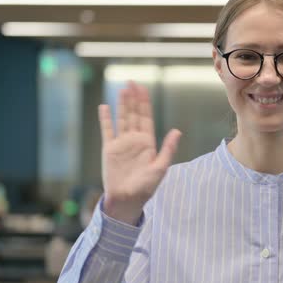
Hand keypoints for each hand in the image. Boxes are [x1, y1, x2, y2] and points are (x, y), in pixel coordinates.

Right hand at [98, 82, 180, 224]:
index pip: (146, 117)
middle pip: (134, 114)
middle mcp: (134, 140)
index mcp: (148, 142)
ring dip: (122, 105)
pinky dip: (105, 119)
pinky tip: (105, 107)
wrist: (128, 200)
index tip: (143, 88)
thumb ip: (168, 149)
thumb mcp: (160, 167)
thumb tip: (177, 131)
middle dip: (134, 99)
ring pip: (122, 119)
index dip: (145, 102)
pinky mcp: (109, 149)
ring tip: (122, 90)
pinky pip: (107, 131)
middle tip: (131, 82)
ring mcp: (121, 143)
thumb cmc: (146, 187)